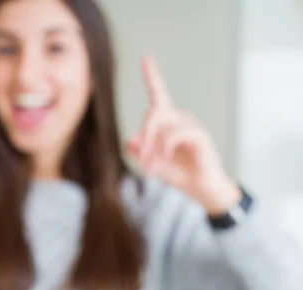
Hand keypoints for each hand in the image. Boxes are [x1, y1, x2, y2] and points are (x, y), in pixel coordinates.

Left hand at [127, 56, 240, 214]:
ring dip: (153, 147)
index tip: (146, 57)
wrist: (201, 189)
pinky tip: (165, 159)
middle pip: (153, 113)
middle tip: (143, 157)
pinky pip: (175, 134)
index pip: (159, 94)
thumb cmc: (178, 173)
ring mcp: (191, 125)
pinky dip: (165, 147)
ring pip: (163, 126)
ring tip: (152, 166)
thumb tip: (131, 139)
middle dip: (145, 135)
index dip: (152, 76)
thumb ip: (139, 151)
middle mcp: (179, 118)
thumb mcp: (151, 163)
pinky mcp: (200, 135)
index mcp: (167, 122)